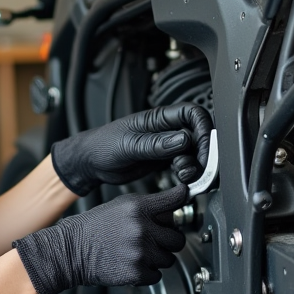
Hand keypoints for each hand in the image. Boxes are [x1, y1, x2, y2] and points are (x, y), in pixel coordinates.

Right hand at [12, 184, 187, 293]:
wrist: (71, 250)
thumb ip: (148, 206)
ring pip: (170, 258)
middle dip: (167, 240)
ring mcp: (141, 251)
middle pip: (178, 237)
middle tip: (152, 240)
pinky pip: (157, 275)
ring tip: (138, 253)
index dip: (183, 198)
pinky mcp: (137, 272)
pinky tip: (132, 264)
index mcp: (139, 207)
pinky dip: (148, 273)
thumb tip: (173, 209)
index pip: (175, 200)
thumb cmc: (94, 227)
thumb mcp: (120, 206)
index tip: (187, 198)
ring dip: (158, 258)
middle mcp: (142, 227)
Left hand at [51, 104, 211, 195]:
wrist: (90, 163)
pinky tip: (181, 180)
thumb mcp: (129, 145)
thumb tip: (184, 139)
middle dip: (203, 152)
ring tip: (185, 176)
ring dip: (195, 165)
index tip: (202, 149)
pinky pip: (184, 164)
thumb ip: (156, 143)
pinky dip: (188, 173)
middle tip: (197, 168)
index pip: (193, 114)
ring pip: (193, 151)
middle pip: (198, 134)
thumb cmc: (101, 146)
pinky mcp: (163, 159)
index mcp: (158, 118)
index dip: (204, 129)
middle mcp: (165, 129)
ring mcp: (166, 145)